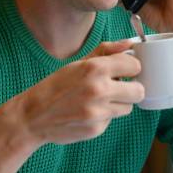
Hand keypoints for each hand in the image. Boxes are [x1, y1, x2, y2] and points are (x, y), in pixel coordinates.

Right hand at [5, 41, 144, 145]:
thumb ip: (106, 51)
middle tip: (120, 86)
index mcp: (95, 68)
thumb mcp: (78, 63)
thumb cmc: (57, 86)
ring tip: (101, 99)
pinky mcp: (97, 129)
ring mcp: (98, 112)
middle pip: (139, 90)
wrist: (32, 116)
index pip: (135, 65)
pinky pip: (113, 120)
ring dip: (120, 102)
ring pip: (129, 107)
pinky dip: (105, 116)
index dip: (130, 67)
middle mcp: (99, 90)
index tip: (125, 69)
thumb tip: (129, 43)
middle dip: (132, 87)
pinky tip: (89, 112)